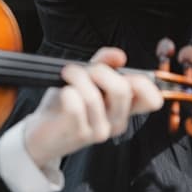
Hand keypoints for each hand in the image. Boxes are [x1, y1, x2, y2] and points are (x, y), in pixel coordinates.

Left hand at [22, 47, 163, 169]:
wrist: (39, 136)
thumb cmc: (66, 105)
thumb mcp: (88, 80)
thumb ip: (104, 63)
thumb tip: (120, 56)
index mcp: (124, 109)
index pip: (152, 100)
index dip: (145, 83)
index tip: (124, 72)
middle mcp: (117, 122)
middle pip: (123, 88)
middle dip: (101, 71)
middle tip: (86, 69)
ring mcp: (100, 131)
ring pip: (94, 96)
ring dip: (78, 77)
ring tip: (68, 74)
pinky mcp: (80, 135)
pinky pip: (76, 106)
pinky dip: (68, 92)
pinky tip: (64, 93)